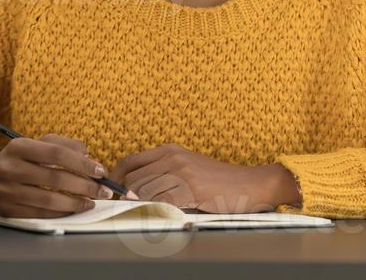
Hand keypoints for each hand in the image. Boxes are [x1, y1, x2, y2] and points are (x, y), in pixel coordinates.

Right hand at [0, 134, 114, 217]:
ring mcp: (8, 191)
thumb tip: (86, 152)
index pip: (56, 154)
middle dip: (85, 186)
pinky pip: (42, 213)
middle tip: (104, 191)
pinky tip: (74, 209)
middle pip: (55, 178)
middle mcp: (11, 168)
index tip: (100, 170)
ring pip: (50, 199)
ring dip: (76, 202)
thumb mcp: (33, 145)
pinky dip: (62, 212)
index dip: (81, 163)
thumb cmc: (16, 161)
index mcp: (19, 147)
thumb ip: (61, 144)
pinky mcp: (9, 210)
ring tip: (91, 202)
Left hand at [110, 144, 301, 212]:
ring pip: (146, 191)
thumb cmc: (217, 180)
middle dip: (126, 195)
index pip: (130, 161)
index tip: (114, 191)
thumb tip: (133, 190)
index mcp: (169, 150)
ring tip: (141, 212)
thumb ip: (163, 173)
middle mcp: (172, 158)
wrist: (250, 183)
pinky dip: (157, 210)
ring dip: (140, 205)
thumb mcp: (187, 167)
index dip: (117, 178)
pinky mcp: (191, 189)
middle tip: (125, 208)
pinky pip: (164, 202)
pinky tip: (159, 215)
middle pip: (134, 178)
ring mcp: (181, 173)